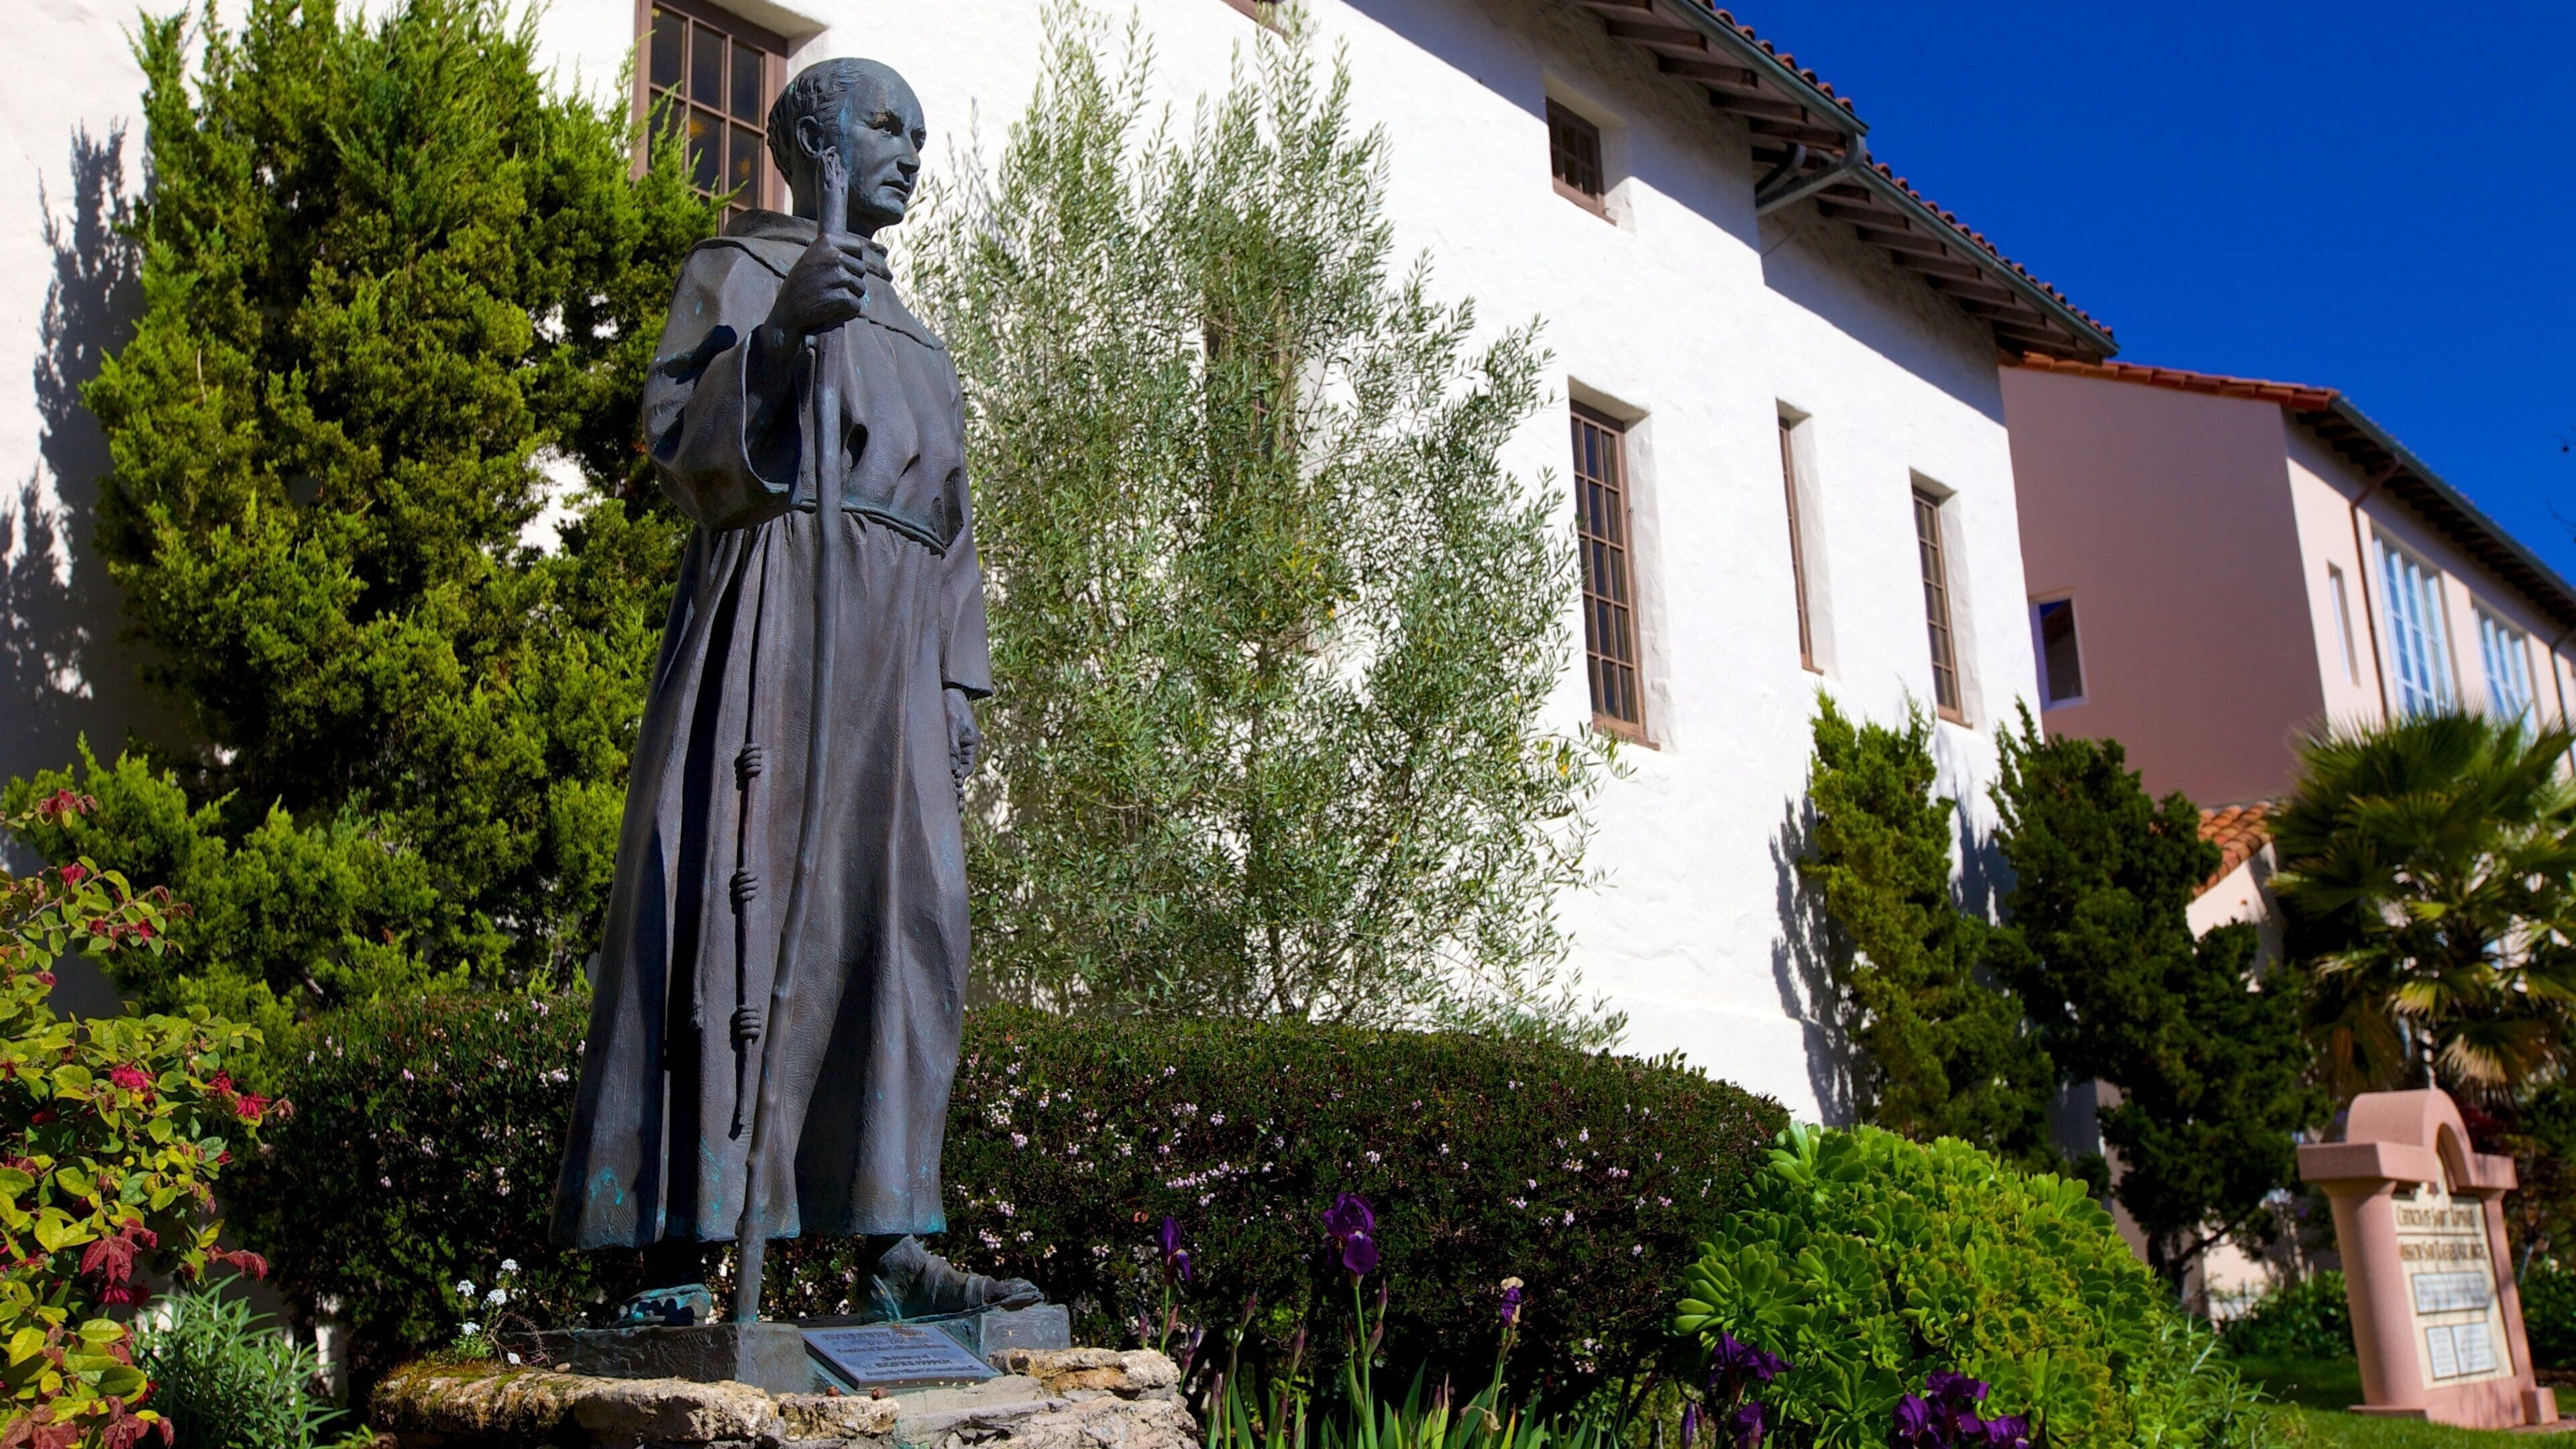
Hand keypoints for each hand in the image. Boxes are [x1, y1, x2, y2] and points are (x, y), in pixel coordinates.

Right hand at [764, 232, 881, 341]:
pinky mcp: (842, 297)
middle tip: (831, 288)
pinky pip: (856, 305)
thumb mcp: (810, 258)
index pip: (857, 247)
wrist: (786, 313)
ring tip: (828, 299)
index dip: (852, 262)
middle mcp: (833, 256)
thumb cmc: (799, 286)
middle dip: (851, 281)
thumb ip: (831, 252)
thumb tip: (859, 251)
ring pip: (861, 288)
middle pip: (861, 269)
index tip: (838, 271)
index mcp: (826, 241)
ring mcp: (838, 276)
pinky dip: (847, 312)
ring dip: (849, 297)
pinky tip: (830, 311)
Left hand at [947, 689, 982, 788]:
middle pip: (962, 768)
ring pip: (954, 763)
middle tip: (950, 794)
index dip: (960, 778)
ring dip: (949, 774)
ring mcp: (959, 743)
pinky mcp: (951, 741)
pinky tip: (936, 772)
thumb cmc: (951, 706)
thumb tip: (952, 768)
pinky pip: (948, 756)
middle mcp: (967, 746)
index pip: (968, 767)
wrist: (949, 692)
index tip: (953, 786)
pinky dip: (944, 765)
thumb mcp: (952, 726)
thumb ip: (952, 746)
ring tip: (942, 788)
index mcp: (972, 743)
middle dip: (956, 780)